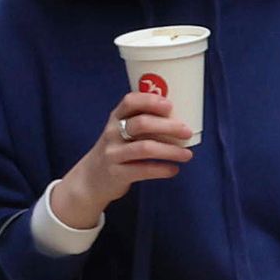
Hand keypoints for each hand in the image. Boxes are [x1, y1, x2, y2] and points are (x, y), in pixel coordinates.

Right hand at [51, 74, 194, 229]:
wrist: (91, 178)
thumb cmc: (117, 150)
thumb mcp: (122, 131)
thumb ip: (143, 122)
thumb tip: (182, 119)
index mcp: (116, 118)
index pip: (130, 101)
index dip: (150, 101)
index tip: (170, 105)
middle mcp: (112, 133)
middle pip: (141, 124)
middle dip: (168, 126)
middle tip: (187, 132)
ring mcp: (113, 153)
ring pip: (145, 148)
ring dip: (170, 151)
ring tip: (187, 154)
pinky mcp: (116, 173)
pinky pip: (143, 170)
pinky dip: (162, 169)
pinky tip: (173, 170)